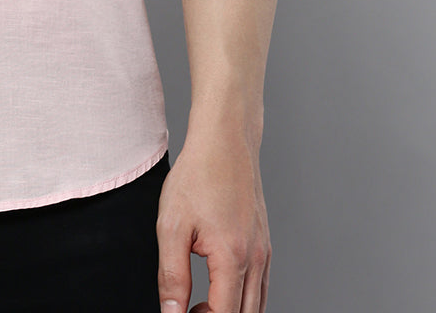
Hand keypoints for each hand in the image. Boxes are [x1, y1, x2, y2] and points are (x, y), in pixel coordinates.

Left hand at [156, 128, 270, 312]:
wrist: (225, 140)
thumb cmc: (198, 175)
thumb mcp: (172, 225)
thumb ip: (172, 276)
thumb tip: (171, 312)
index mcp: (233, 257)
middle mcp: (256, 259)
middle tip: (190, 309)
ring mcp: (264, 252)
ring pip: (257, 304)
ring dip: (231, 311)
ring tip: (201, 301)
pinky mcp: (265, 244)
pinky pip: (260, 286)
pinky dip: (243, 297)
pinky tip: (220, 286)